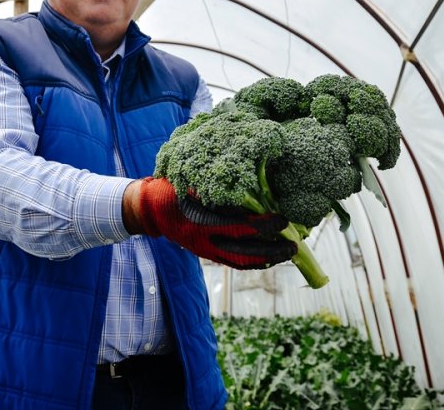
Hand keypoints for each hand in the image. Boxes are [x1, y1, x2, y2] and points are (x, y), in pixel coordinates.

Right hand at [124, 177, 296, 269]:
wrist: (149, 210)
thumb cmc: (171, 189)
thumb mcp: (190, 182)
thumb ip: (216, 187)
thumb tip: (252, 187)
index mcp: (200, 221)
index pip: (240, 227)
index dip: (264, 225)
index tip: (283, 220)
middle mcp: (204, 241)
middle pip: (245, 252)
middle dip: (272, 251)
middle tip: (294, 246)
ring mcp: (205, 251)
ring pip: (241, 262)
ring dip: (266, 259)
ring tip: (286, 254)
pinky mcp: (206, 254)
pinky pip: (234, 262)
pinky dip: (253, 261)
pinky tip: (268, 257)